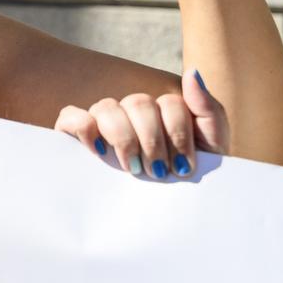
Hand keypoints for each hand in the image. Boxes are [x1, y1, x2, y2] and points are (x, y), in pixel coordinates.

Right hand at [55, 71, 227, 180]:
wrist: (173, 209)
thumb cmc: (189, 177)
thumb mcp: (211, 146)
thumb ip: (207, 109)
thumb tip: (192, 72)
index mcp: (163, 110)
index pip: (168, 104)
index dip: (177, 135)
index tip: (184, 167)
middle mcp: (132, 110)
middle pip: (138, 104)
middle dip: (152, 142)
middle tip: (159, 172)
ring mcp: (104, 121)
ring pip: (107, 108)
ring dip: (124, 140)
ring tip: (134, 169)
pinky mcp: (76, 134)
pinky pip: (71, 117)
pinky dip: (84, 128)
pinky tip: (99, 151)